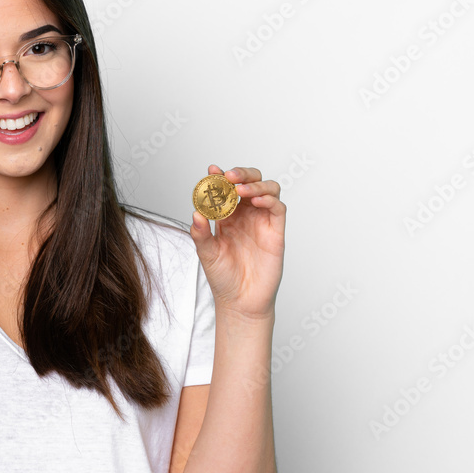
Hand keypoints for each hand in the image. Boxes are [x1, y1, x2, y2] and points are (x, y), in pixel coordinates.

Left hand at [190, 165, 284, 322]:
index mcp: (227, 216)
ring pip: (267, 189)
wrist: (241, 302)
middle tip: (230, 176)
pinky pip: (277, 208)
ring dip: (255, 184)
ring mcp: (262, 221)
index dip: (220, 177)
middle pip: (250, 182)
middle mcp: (246, 215)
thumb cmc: (223, 278)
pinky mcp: (276, 232)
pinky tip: (256, 200)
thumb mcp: (206, 254)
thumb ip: (201, 234)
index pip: (226, 189)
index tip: (212, 170)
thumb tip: (196, 214)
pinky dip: (269, 199)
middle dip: (241, 174)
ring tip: (241, 190)